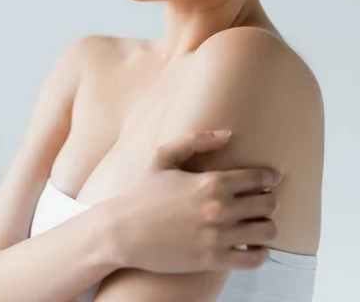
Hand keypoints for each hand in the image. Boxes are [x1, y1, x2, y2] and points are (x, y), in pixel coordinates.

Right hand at [113, 130, 281, 273]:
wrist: (121, 232)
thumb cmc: (141, 193)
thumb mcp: (163, 157)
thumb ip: (197, 140)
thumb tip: (228, 134)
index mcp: (211, 181)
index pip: (259, 178)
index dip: (270, 178)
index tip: (271, 180)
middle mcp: (219, 208)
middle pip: (269, 204)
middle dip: (270, 201)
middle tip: (263, 202)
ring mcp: (217, 236)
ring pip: (267, 232)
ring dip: (267, 226)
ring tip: (258, 224)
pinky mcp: (212, 260)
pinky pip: (253, 259)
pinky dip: (260, 253)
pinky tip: (252, 246)